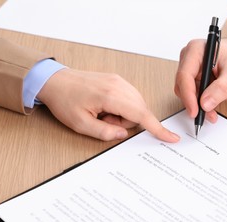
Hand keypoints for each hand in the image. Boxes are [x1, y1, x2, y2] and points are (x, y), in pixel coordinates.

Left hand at [37, 68, 179, 141]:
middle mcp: (119, 85)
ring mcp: (119, 81)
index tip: (171, 137)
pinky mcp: (117, 80)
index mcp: (111, 96)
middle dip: (125, 123)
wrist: (54, 81)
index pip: (142, 115)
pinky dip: (121, 108)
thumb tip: (123, 135)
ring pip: (136, 106)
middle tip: (103, 121)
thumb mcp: (80, 124)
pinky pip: (130, 99)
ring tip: (102, 113)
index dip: (158, 128)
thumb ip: (105, 133)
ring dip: (123, 115)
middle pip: (140, 111)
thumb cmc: (65, 100)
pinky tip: (105, 107)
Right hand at [174, 37, 226, 122]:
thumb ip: (220, 88)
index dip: (188, 96)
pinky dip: (210, 98)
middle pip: (185, 86)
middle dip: (198, 102)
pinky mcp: (196, 77)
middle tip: (212, 112)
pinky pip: (197, 93)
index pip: (184, 76)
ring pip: (191, 93)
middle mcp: (190, 58)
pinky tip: (224, 93)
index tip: (195, 111)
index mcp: (196, 50)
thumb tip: (205, 104)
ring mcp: (192, 68)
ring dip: (207, 101)